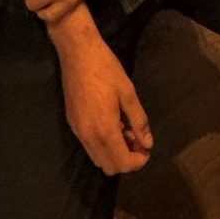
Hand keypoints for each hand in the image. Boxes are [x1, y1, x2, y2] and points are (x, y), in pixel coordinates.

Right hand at [54, 21, 152, 176]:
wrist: (77, 51)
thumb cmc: (106, 68)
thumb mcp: (128, 92)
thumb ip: (139, 121)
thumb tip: (147, 144)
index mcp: (105, 129)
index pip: (123, 163)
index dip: (138, 161)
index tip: (146, 149)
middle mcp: (88, 135)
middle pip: (109, 166)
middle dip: (126, 159)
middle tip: (136, 140)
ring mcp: (77, 130)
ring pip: (97, 158)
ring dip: (113, 153)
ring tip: (124, 131)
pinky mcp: (72, 123)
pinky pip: (89, 146)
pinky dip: (102, 144)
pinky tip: (110, 123)